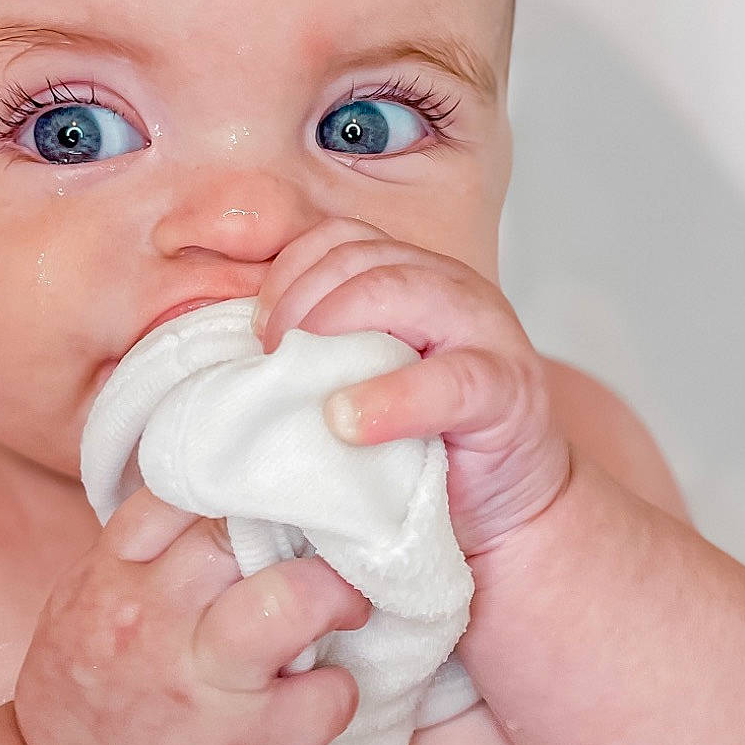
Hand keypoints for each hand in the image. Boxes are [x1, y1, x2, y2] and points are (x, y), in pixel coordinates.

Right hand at [13, 487, 368, 744]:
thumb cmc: (89, 699)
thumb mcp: (86, 606)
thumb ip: (144, 553)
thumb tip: (228, 499)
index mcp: (108, 580)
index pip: (180, 493)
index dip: (236, 487)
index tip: (265, 501)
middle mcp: (152, 622)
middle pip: (243, 533)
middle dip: (294, 531)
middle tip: (323, 548)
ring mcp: (204, 684)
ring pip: (295, 599)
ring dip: (336, 596)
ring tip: (342, 606)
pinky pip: (328, 694)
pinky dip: (338, 689)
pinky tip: (319, 692)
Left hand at [252, 219, 571, 556]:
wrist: (501, 504)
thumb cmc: (419, 444)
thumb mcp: (363, 384)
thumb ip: (322, 355)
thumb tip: (236, 354)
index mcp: (411, 278)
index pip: (341, 239)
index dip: (289, 274)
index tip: (257, 332)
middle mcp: (449, 289)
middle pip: (364, 258)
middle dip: (302, 303)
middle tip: (271, 361)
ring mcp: (486, 331)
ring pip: (404, 290)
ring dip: (338, 330)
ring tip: (308, 393)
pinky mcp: (508, 389)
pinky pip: (452, 380)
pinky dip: (394, 400)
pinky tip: (350, 424)